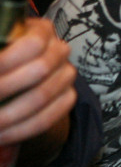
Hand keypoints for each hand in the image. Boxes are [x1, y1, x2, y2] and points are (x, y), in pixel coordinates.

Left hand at [0, 18, 74, 146]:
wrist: (17, 73)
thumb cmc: (1, 59)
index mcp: (42, 31)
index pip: (32, 44)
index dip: (5, 62)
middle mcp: (60, 50)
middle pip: (39, 71)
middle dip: (3, 89)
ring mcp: (67, 75)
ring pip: (42, 97)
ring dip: (8, 115)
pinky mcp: (67, 98)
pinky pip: (48, 118)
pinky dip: (20, 131)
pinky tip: (0, 135)